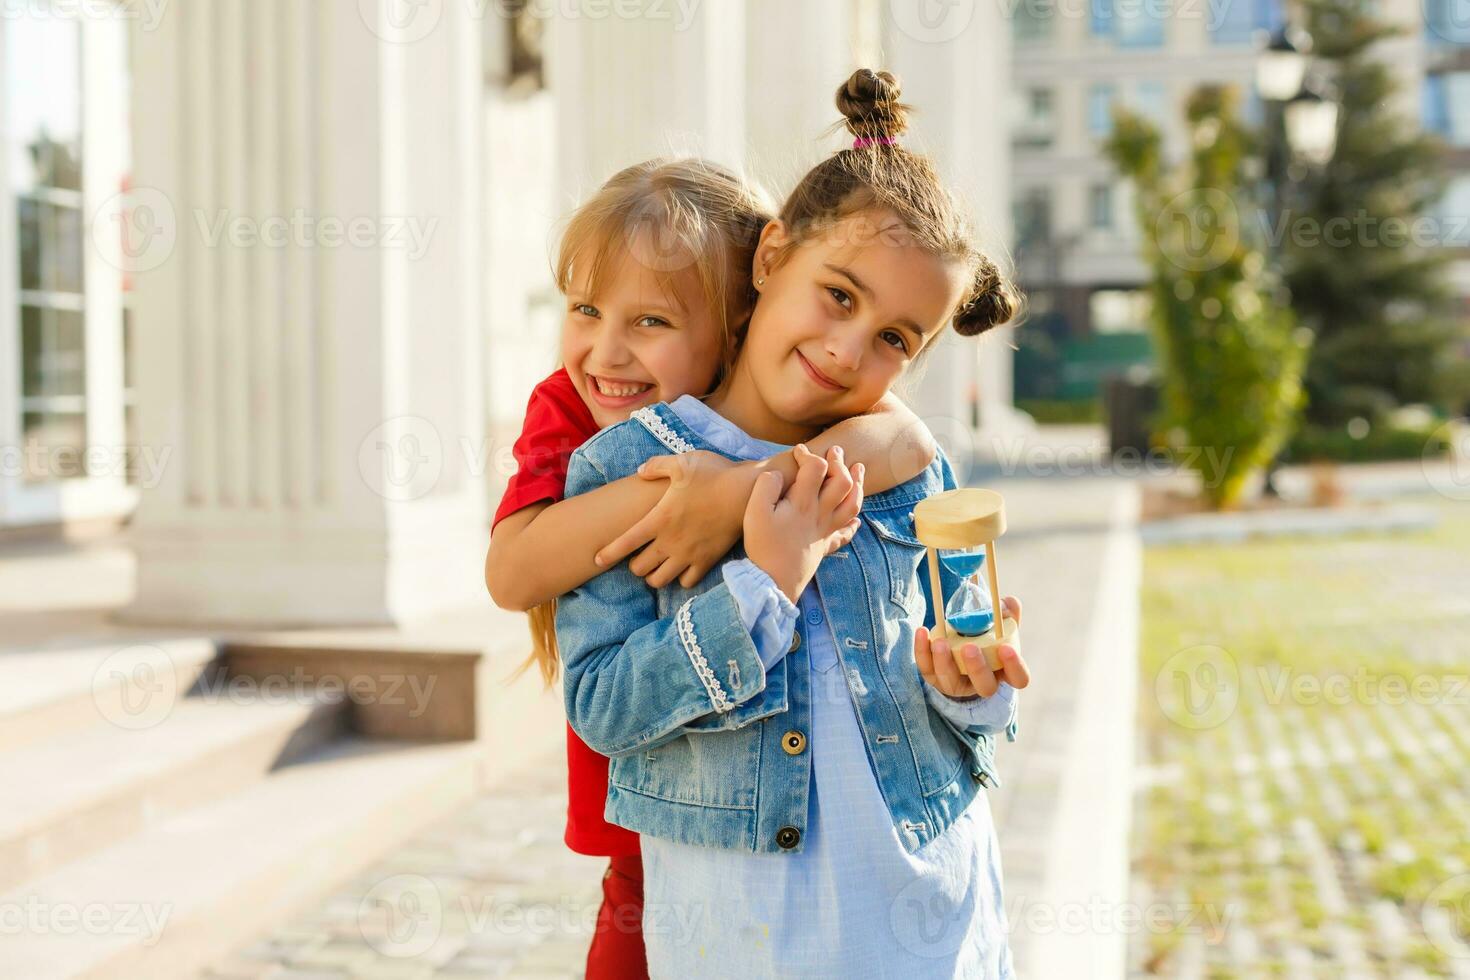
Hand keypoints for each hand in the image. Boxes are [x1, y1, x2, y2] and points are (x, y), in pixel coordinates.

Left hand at [595, 450, 746, 588]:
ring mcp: (689, 554)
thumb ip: (656, 466)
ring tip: (656, 566)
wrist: (747, 491)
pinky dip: (680, 578)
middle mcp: (671, 541)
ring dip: (654, 576)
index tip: (598, 559)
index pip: (625, 543)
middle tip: (638, 556)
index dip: (608, 553)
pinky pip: (686, 582)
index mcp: (659, 518)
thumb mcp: (682, 462)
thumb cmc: (714, 473)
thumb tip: (640, 471)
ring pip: (660, 581)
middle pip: (639, 569)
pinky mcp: (707, 561)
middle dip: (634, 565)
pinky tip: (681, 569)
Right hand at [744, 444, 863, 602]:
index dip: (808, 454)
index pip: (816, 468)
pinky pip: (845, 535)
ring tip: (858, 470)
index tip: (798, 451)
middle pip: (842, 482)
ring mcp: (825, 531)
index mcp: (802, 503)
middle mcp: (820, 514)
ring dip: (858, 485)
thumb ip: (766, 486)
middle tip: (835, 450)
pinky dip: (852, 525)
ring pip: (853, 505)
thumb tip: (778, 473)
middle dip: (840, 463)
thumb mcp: (754, 512)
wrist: (772, 581)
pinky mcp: (824, 547)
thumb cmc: (763, 546)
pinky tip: (855, 521)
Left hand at [914, 596, 1028, 698]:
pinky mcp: (935, 679)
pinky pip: (926, 668)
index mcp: (1006, 671)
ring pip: (951, 680)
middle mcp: (983, 683)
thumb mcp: (999, 626)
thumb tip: (1007, 602)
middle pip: (985, 686)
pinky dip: (922, 650)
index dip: (1014, 666)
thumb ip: (1007, 614)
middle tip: (970, 647)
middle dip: (977, 668)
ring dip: (945, 661)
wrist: (959, 651)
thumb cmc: (986, 638)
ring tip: (941, 641)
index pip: (1019, 677)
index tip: (1006, 648)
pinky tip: (922, 632)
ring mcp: (957, 684)